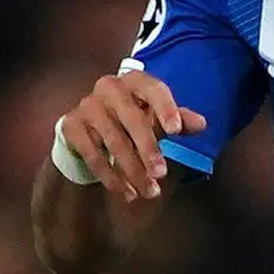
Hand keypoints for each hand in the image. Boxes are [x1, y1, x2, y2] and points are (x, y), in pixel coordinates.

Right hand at [59, 72, 200, 203]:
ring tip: (149, 192)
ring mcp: (87, 105)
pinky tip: (127, 193)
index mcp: (134, 80)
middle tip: (162, 173)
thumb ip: (179, 121)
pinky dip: (111, 177)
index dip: (165, 107)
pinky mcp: (71, 126)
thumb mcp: (156, 120)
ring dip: (132, 170)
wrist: (89, 133)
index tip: (175, 131)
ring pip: (112, 140)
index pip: (152, 88)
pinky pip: (92, 154)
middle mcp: (108, 87)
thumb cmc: (131, 122)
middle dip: (148, 148)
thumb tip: (202, 124)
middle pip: (131, 117)